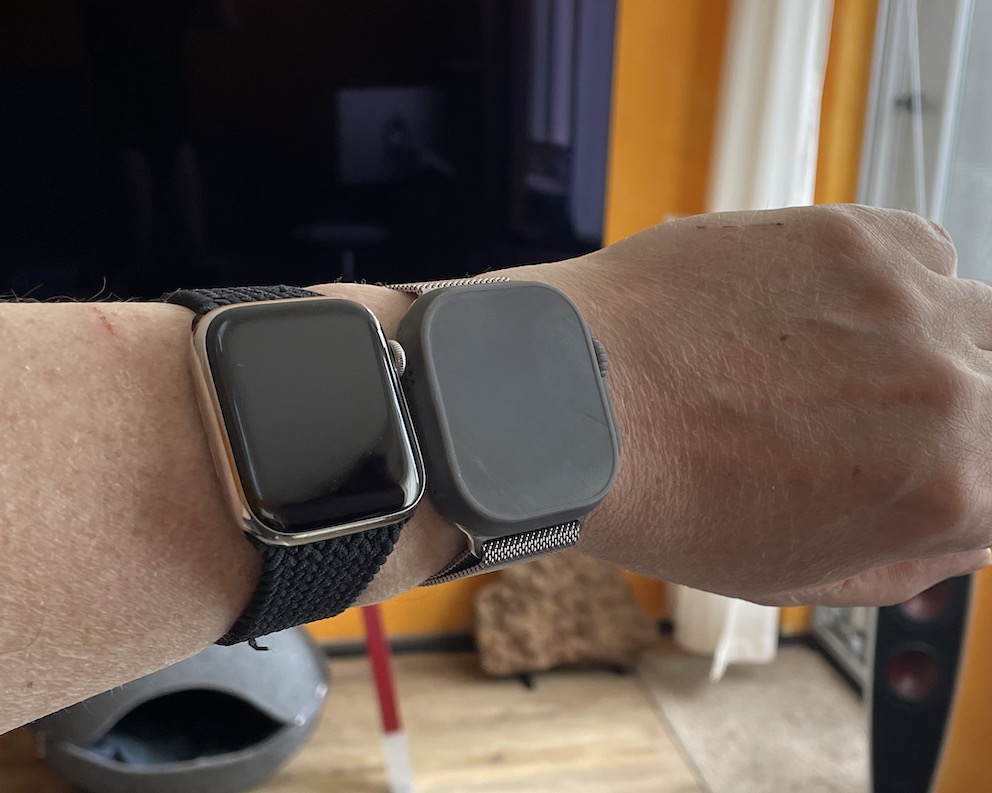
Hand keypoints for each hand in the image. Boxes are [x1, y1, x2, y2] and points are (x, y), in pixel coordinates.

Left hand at [557, 205, 991, 605]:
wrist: (582, 401)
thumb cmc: (667, 496)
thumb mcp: (794, 576)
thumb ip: (910, 561)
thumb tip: (971, 530)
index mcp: (951, 491)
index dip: (976, 474)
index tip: (941, 462)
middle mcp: (952, 392)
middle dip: (964, 409)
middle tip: (883, 413)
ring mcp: (907, 303)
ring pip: (980, 315)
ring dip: (934, 341)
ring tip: (846, 359)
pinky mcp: (854, 235)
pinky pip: (924, 251)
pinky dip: (896, 280)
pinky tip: (823, 307)